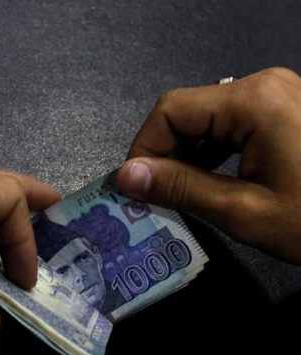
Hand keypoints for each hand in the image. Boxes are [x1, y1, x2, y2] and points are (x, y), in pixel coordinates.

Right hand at [116, 67, 300, 262]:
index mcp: (254, 100)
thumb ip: (180, 188)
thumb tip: (126, 177)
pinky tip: (208, 182)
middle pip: (188, 111)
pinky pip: (233, 124)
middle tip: (153, 197)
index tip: (133, 189)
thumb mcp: (245, 211)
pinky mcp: (286, 110)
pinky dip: (213, 152)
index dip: (143, 149)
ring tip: (178, 194)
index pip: (170, 111)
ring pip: (208, 119)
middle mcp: (265, 85)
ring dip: (187, 155)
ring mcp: (279, 95)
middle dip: (164, 154)